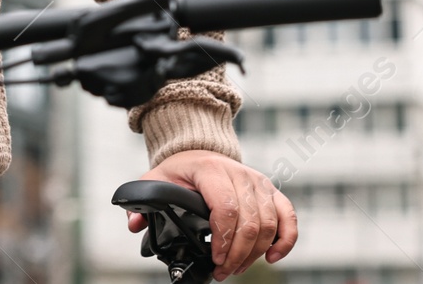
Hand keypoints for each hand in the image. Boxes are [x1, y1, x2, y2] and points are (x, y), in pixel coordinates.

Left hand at [126, 149, 295, 279]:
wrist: (200, 150)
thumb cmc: (180, 169)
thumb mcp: (157, 178)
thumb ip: (146, 200)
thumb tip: (135, 223)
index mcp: (211, 170)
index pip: (226, 206)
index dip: (223, 238)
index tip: (214, 259)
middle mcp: (240, 174)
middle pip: (249, 221)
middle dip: (237, 254)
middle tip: (222, 271)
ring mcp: (258, 182)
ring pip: (268, 223)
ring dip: (254, 253)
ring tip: (235, 267)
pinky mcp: (271, 191)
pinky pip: (288, 216)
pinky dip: (285, 240)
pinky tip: (271, 257)